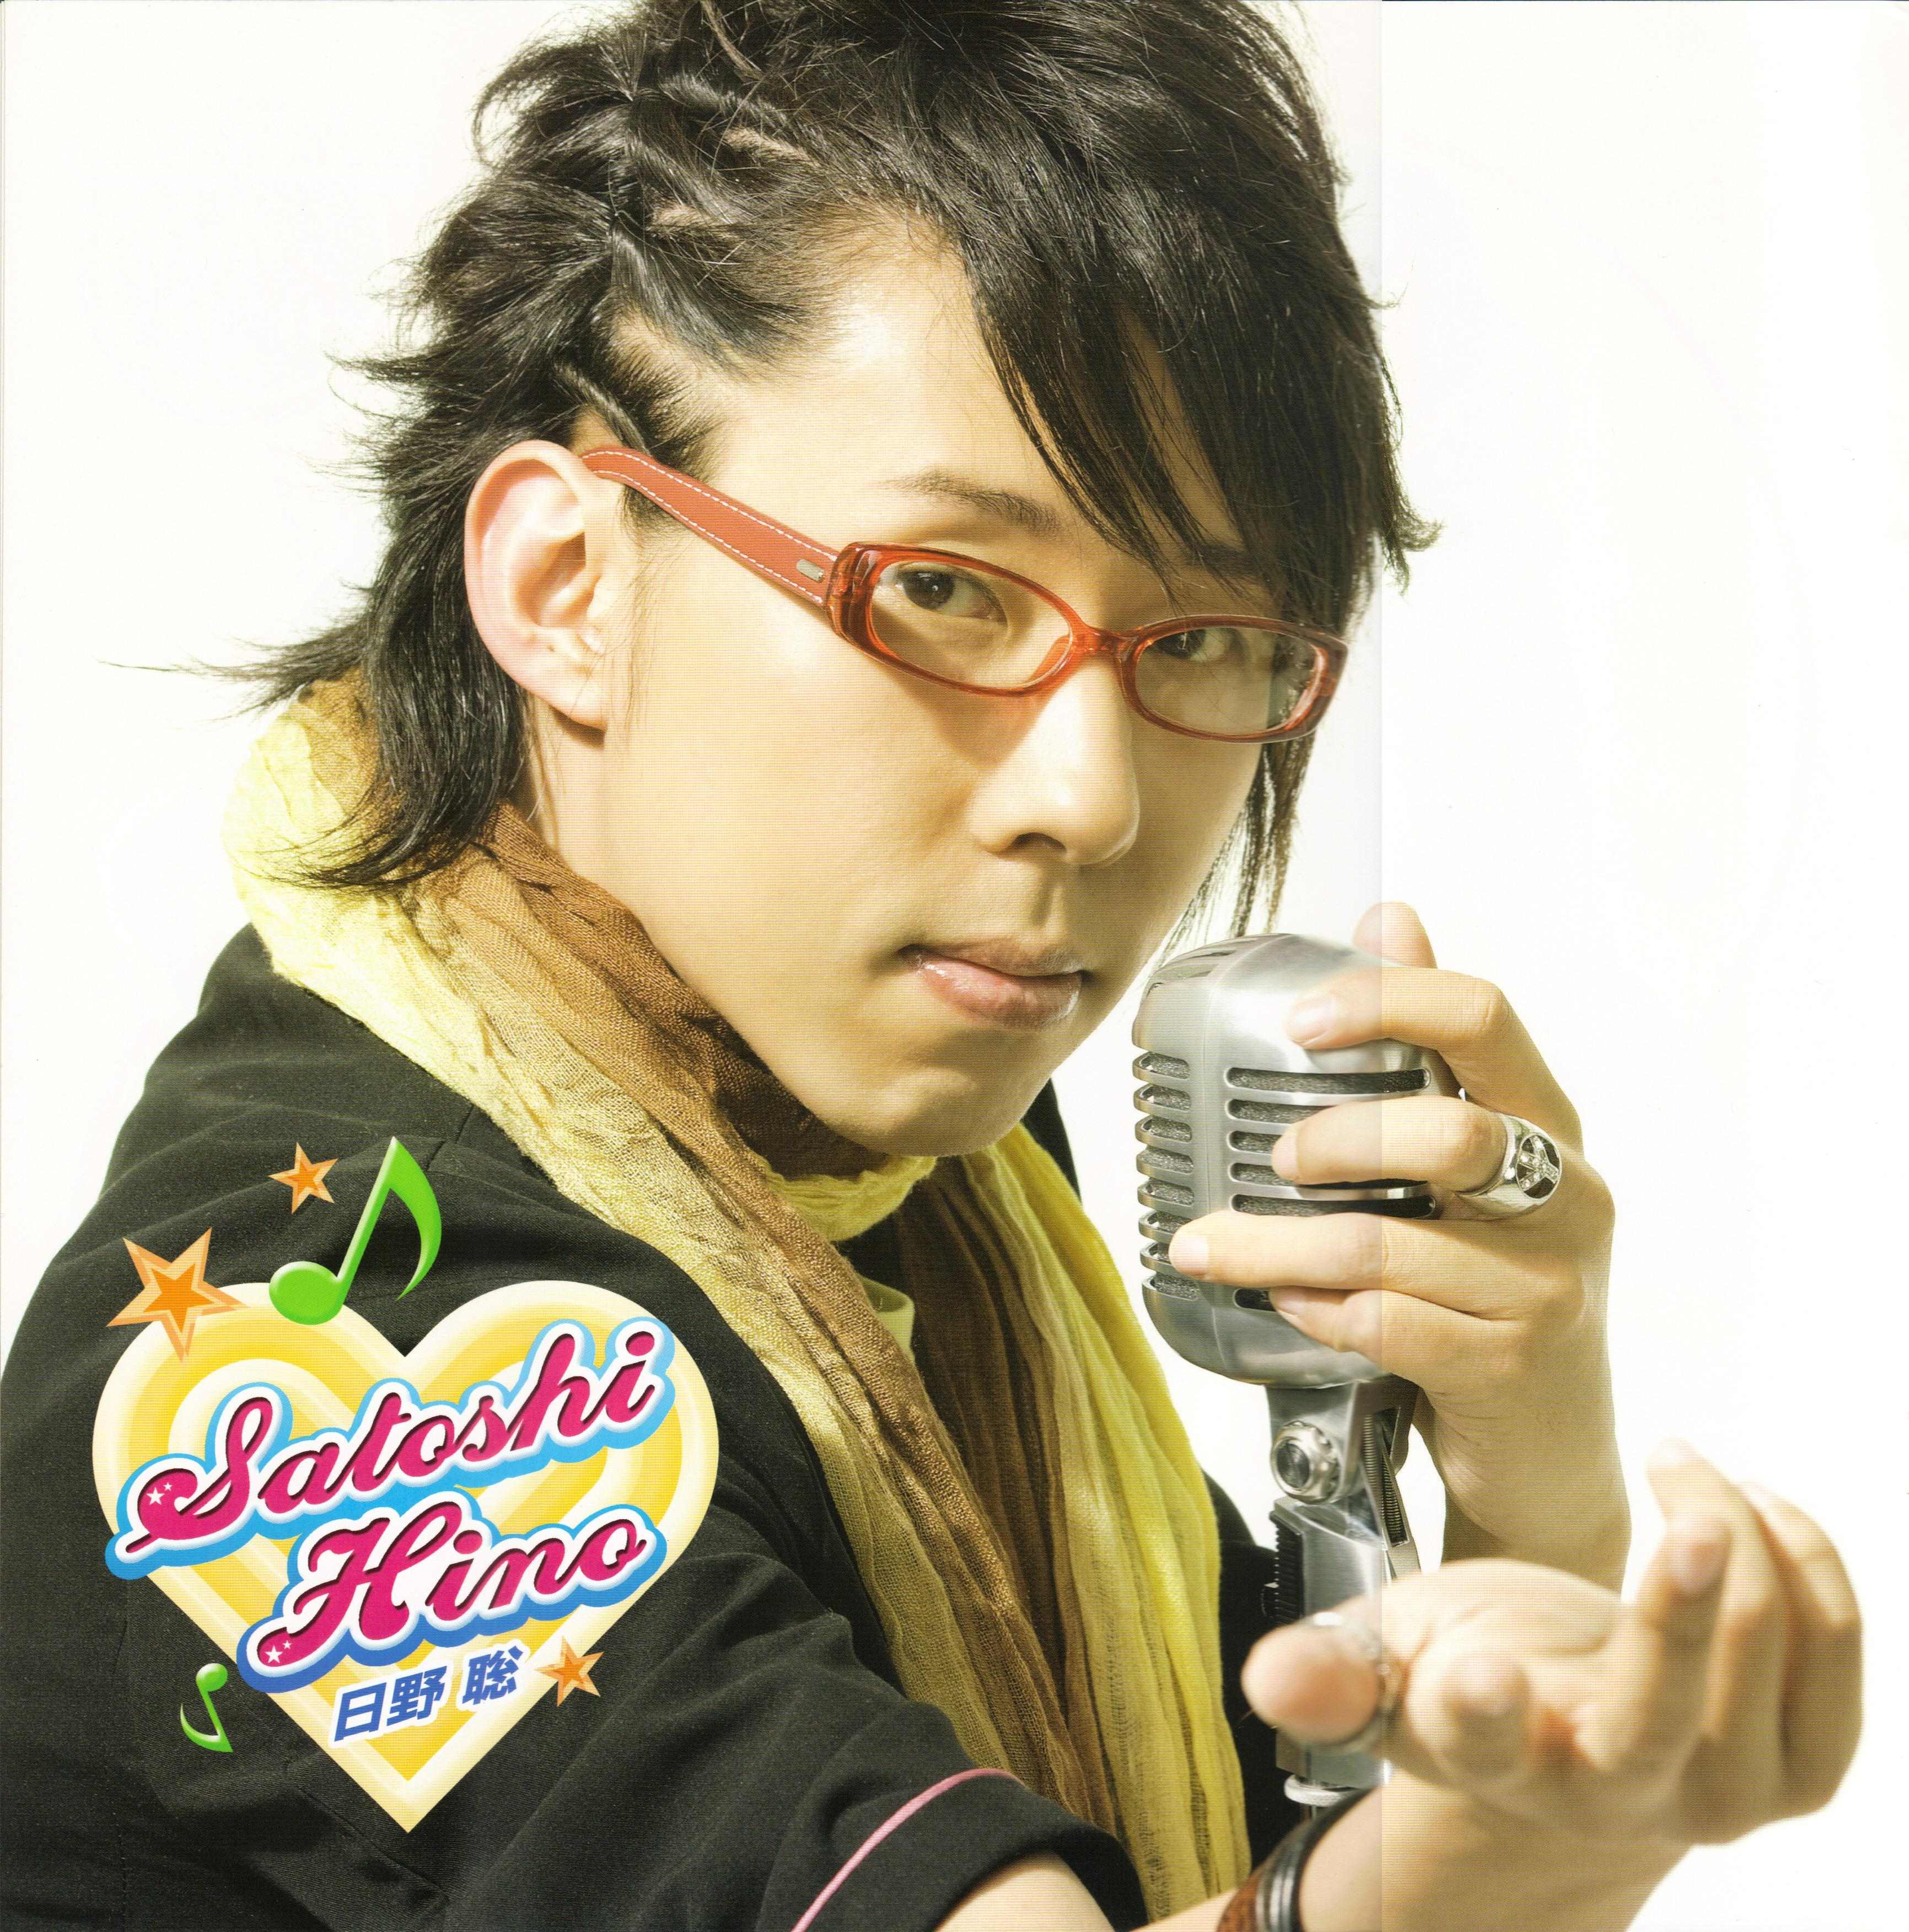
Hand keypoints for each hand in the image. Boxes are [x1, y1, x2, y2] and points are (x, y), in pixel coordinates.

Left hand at [1165, 901, 1625, 1582]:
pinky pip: (1388, 1324)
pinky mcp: (1512, 1368)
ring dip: (1277, 1244)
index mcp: (1548, 1126)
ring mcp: (1547, 1288)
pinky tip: (1285, 1308)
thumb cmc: (1494, 1291)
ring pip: (1388, 1242)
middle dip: (1335, 1137)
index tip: (1300, 1020)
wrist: (1551, 1456)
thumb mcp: (1473, 1171)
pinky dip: (1318, 1310)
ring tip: (1208, 1245)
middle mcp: (1566, 1196)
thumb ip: (1434, 1049)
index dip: (1388, 1001)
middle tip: (1271, 1157)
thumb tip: (1393, 913)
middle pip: (1446, 1129)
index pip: (1485, 1018)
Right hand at [1243, 1445, 1862, 1848]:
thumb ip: (1330, 1665)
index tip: (1476, 1669)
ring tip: (1687, 1471)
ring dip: (1744, 1547)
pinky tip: (1752, 1508)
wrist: (1572, 1740)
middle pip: (1655, 1721)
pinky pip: (1833, 1664)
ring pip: (1763, 1672)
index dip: (1479, 1711)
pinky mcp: (1796, 1766)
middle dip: (1677, 1620)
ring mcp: (1717, 1789)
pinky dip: (1805, 1565)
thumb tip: (1270, 1679)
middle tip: (1689, 1518)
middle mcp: (1613, 1791)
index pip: (1486, 1745)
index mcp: (1498, 1758)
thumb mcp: (1389, 1659)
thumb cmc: (1475, 1672)